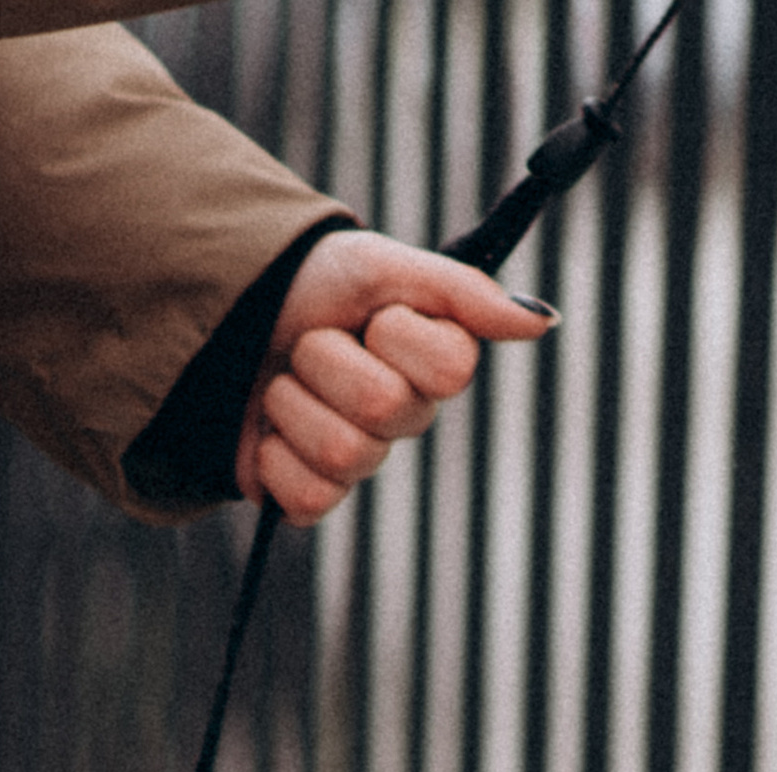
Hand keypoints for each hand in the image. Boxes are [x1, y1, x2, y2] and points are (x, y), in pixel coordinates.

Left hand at [236, 229, 554, 522]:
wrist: (232, 319)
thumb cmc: (316, 286)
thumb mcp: (385, 265)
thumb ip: (465, 293)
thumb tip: (544, 323)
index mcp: (436, 363)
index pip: (452, 371)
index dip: (399, 336)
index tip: (375, 314)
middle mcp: (406, 418)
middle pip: (384, 407)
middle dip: (329, 360)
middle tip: (313, 343)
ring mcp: (361, 462)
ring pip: (344, 454)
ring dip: (295, 403)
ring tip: (287, 381)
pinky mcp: (312, 498)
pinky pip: (309, 500)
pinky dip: (275, 457)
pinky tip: (271, 432)